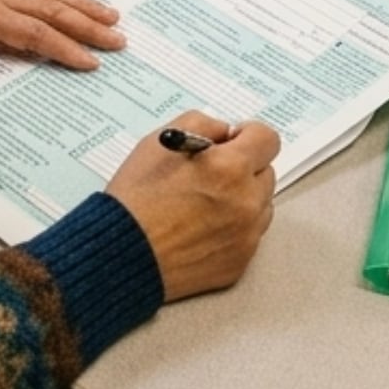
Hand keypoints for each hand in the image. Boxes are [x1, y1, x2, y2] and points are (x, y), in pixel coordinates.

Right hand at [104, 112, 279, 300]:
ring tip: (204, 204)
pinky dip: (232, 229)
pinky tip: (201, 228)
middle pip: (266, 172)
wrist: (121, 254)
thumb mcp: (160, 141)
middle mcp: (246, 203)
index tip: (232, 141)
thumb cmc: (137, 199)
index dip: (248, 135)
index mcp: (230, 168)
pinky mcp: (239, 263)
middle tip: (211, 174)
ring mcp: (246, 237)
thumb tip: (225, 132)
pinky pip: (248, 236)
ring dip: (242, 199)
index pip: (267, 139)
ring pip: (260, 206)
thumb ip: (202, 125)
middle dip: (243, 168)